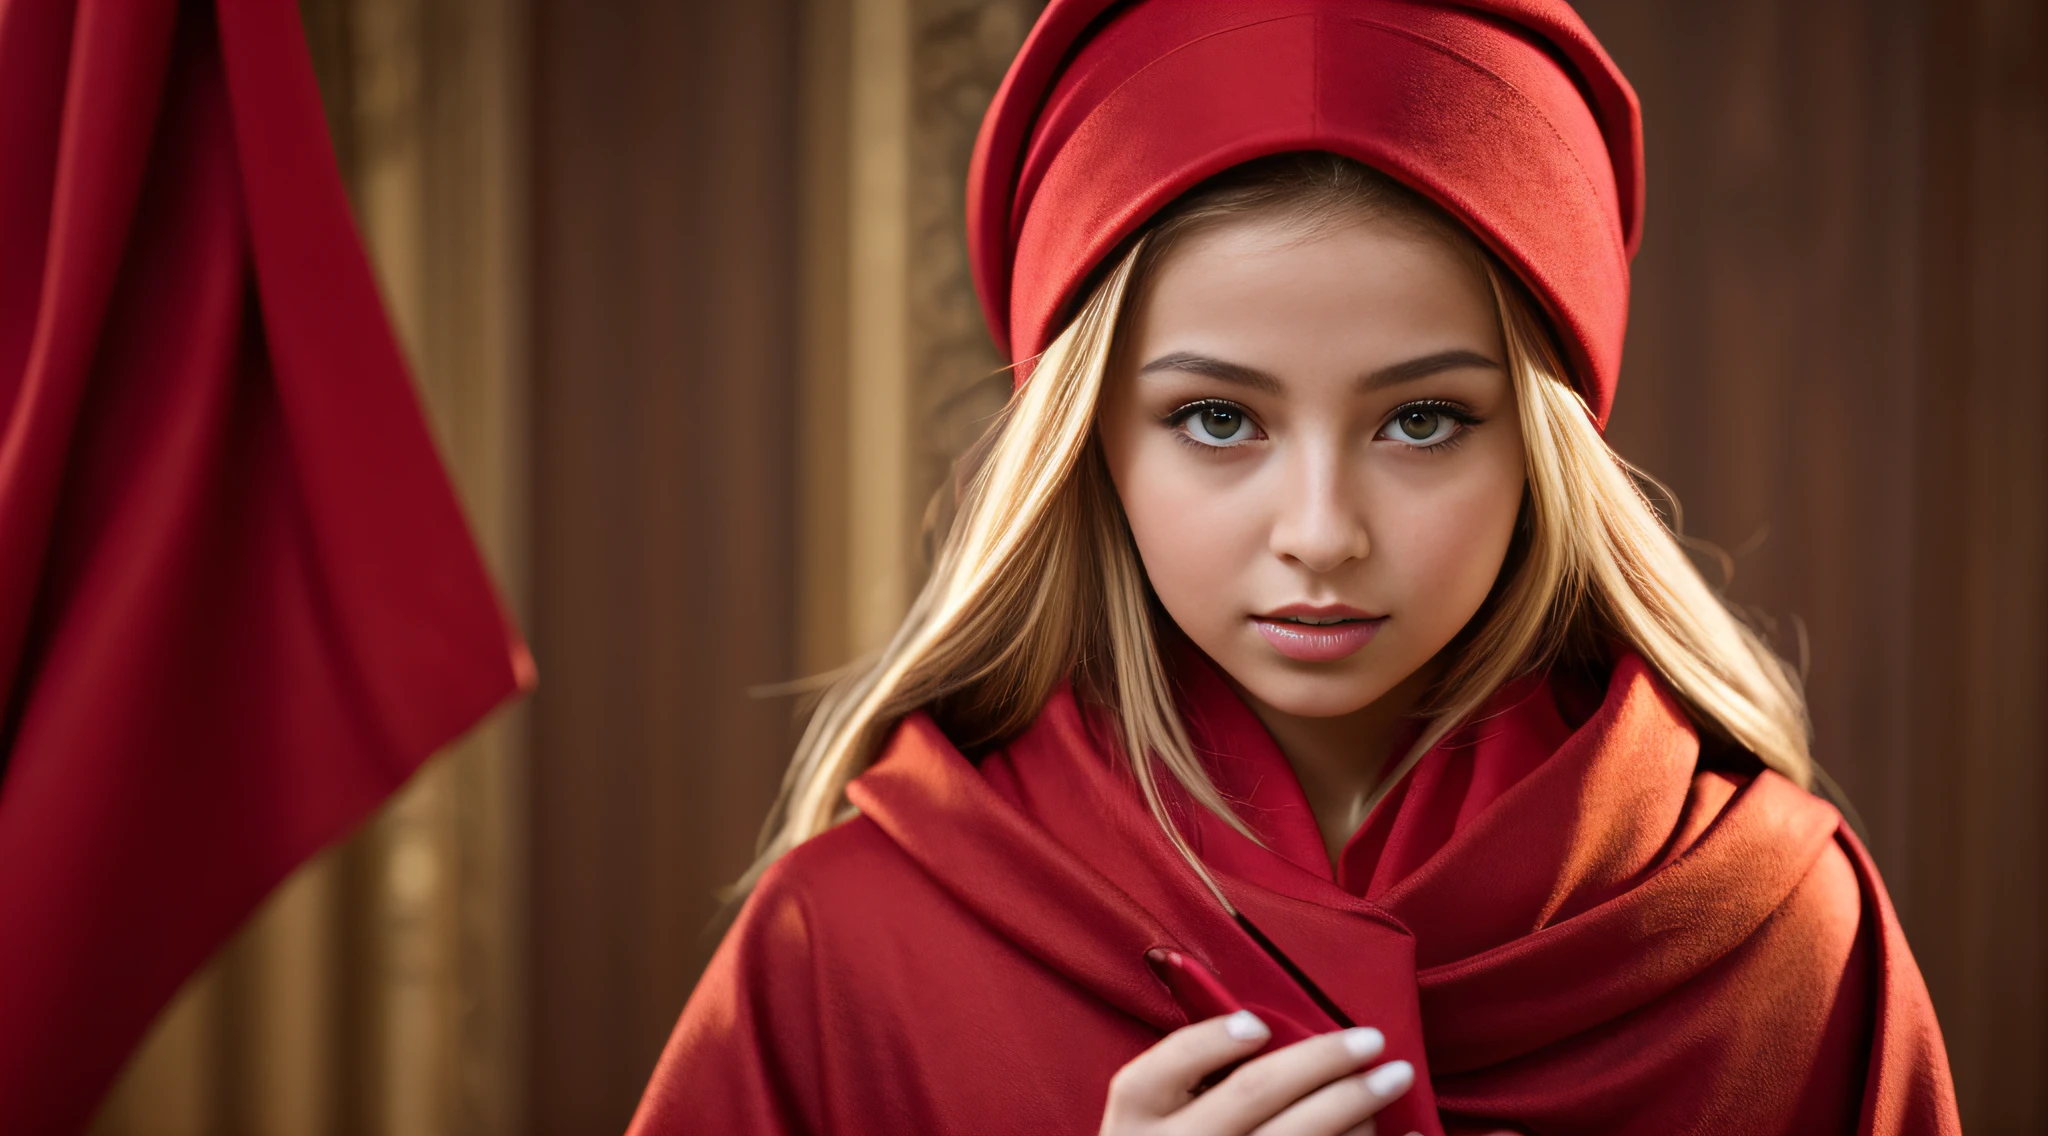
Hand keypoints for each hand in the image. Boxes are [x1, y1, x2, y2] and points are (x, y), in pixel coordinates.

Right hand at [1100, 1011, 1418, 1135]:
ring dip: (1354, 1105)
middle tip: (1371, 1039)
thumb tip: (1265, 1031)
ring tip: (1391, 1080)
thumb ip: (1186, 1084)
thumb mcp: (1151, 1124)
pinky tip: (1403, 1135)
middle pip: (1253, 1093)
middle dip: (1321, 1059)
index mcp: (1136, 1123)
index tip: (1259, 1024)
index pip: (1171, 1063)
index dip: (1216, 1037)